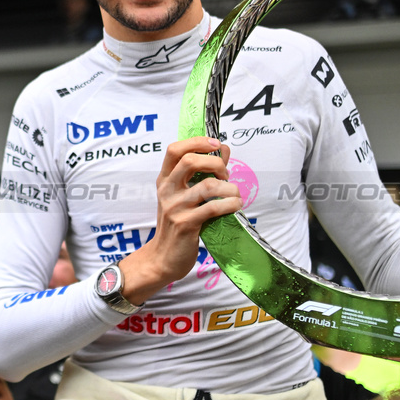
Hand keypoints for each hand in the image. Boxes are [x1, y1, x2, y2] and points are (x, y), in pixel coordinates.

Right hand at [119, 138, 242, 303]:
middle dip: (216, 164)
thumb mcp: (183, 196)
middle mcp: (167, 190)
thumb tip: (223, 150)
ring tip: (235, 196)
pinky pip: (212, 208)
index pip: (174, 149)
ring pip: (207, 185)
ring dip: (229, 188)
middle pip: (190, 160)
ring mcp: (175, 207)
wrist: (163, 258)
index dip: (197, 142)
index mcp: (164, 180)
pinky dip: (230, 205)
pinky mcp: (185, 224)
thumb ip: (202, 173)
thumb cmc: (178, 225)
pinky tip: (235, 207)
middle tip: (226, 176)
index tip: (216, 144)